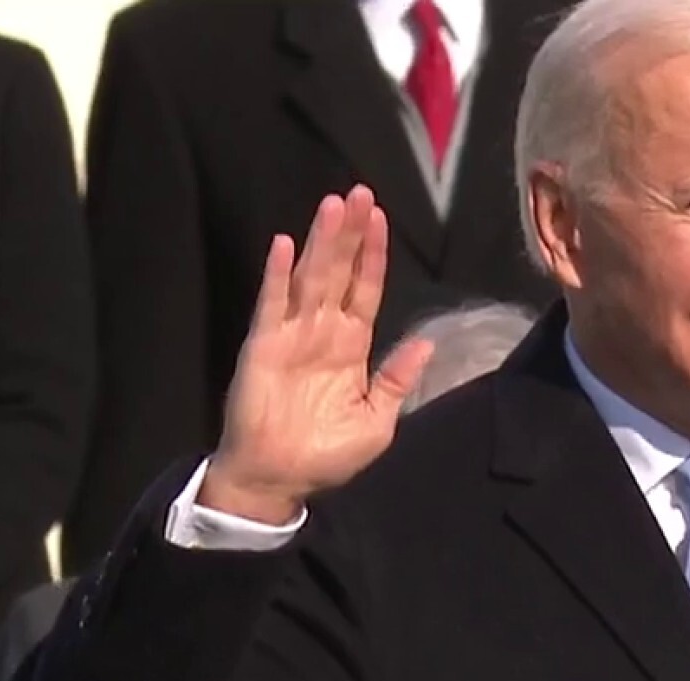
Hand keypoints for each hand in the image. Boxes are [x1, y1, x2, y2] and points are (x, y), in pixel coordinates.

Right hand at [200, 185, 431, 522]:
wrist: (278, 480)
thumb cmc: (327, 455)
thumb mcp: (377, 421)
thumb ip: (397, 379)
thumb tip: (426, 343)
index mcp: (352, 346)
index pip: (367, 289)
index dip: (373, 254)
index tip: (381, 218)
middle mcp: (323, 331)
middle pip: (340, 271)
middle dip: (350, 233)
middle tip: (361, 192)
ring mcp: (292, 334)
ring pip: (309, 277)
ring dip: (320, 242)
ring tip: (333, 204)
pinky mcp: (263, 345)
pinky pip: (271, 304)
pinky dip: (276, 274)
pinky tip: (283, 244)